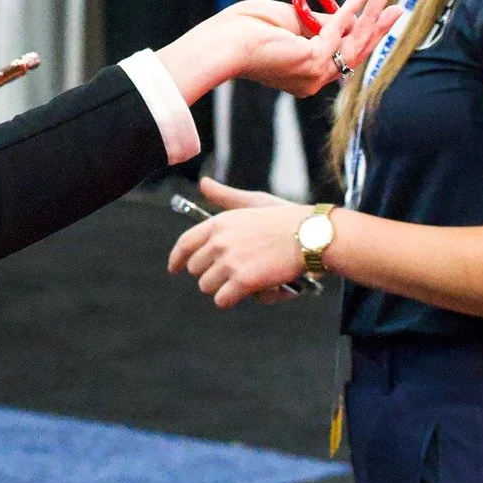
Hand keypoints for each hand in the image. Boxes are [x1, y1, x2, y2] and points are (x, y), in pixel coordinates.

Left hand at [168, 179, 313, 308]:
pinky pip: (222, 299)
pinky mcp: (243, 280)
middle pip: (195, 269)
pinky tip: (246, 292)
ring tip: (242, 281)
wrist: (309, 235)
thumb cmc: (284, 218)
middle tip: (230, 273)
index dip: (176, 258)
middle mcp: (219, 241)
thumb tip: (204, 183)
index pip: (185, 243)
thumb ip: (225, 197)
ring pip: (207, 286)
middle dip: (209, 273)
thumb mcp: (252, 201)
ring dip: (222, 288)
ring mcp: (230, 261)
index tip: (174, 268)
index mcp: (219, 222)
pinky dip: (231, 299)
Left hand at [226, 0, 398, 96]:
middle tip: (397, 10)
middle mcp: (313, 80)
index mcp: (304, 73)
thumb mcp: (290, 20)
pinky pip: (340, 33)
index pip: (342, 56)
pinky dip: (353, 12)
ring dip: (371, 19)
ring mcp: (314, 75)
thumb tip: (345, 17)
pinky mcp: (313, 62)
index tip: (376, 15)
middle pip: (355, 53)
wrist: (225, 42)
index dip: (361, 35)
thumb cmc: (246, 30)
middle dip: (377, 30)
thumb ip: (318, 22)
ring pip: (353, 45)